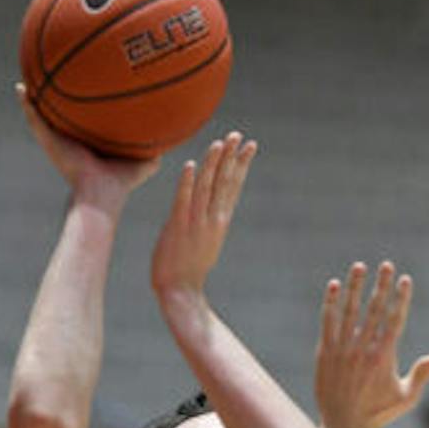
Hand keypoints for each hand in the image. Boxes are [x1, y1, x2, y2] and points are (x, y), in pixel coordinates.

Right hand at [17, 83, 158, 208]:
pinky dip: (26, 104)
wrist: (100, 195)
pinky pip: (34, 119)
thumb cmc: (120, 184)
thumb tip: (177, 134)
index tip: (89, 82)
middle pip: (64, 112)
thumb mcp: (145, 162)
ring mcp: (58, 140)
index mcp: (92, 142)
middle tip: (55, 69)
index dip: (88, 104)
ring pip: (43, 113)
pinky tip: (20, 87)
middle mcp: (73, 139)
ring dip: (35, 95)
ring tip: (29, 72)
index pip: (89, 119)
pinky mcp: (48, 141)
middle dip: (59, 94)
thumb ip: (157, 148)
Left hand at [150, 132, 257, 295]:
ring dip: (213, 165)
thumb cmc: (188, 267)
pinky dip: (188, 183)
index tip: (250, 144)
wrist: (180, 292)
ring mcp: (196, 223)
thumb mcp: (204, 240)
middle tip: (238, 135)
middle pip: (224, 182)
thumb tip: (210, 207)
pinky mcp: (178, 228)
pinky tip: (191, 166)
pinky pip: (183, 201)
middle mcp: (212, 219)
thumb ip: (207, 220)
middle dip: (232, 157)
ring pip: (207, 188)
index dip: (241, 164)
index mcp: (220, 220)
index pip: (233, 186)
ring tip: (219, 143)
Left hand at [314, 261, 428, 427]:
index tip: (405, 280)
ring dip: (355, 287)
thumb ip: (421, 375)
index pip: (395, 320)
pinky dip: (330, 304)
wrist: (344, 426)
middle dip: (382, 285)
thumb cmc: (378, 413)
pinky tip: (333, 286)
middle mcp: (363, 349)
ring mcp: (342, 350)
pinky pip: (328, 323)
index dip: (400, 298)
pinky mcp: (325, 353)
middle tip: (386, 264)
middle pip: (374, 309)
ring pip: (349, 311)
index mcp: (384, 356)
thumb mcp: (405, 397)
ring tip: (360, 266)